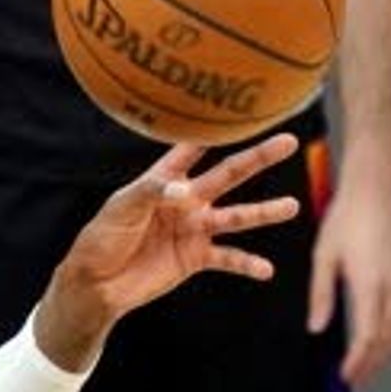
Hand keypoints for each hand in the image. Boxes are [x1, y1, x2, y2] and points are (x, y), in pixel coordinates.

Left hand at [46, 132, 306, 343]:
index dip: (216, 128)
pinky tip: (266, 270)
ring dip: (264, 213)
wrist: (98, 283)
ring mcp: (194, 228)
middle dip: (258, 158)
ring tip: (292, 207)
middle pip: (229, 174)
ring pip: (237, 216)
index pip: (194, 147)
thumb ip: (151, 194)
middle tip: (289, 142)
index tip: (243, 108)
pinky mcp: (196, 258)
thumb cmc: (103, 236)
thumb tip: (184, 192)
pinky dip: (247, 264)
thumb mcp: (121, 208)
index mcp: (166, 179)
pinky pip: (228, 258)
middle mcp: (187, 200)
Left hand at [310, 161, 390, 387]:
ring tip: (371, 368)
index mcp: (370, 282)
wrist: (375, 189)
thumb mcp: (323, 256)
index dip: (359, 360)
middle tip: (356, 380)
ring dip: (388, 353)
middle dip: (373, 364)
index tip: (346, 376)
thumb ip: (321, 295)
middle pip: (388, 339)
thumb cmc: (345, 218)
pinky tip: (390, 342)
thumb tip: (316, 329)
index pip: (369, 335)